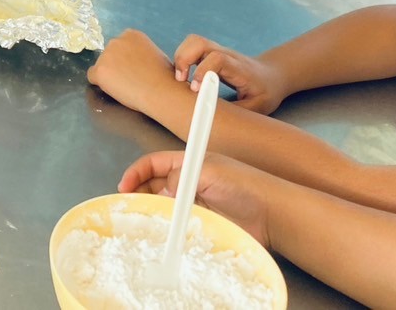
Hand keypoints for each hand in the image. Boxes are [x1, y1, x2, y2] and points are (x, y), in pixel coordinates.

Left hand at [86, 29, 184, 120]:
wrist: (162, 90)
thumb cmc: (163, 75)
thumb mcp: (153, 53)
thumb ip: (138, 52)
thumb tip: (132, 60)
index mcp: (131, 34)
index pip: (120, 46)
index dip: (125, 59)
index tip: (134, 68)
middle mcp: (115, 40)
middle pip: (109, 54)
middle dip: (116, 65)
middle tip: (130, 79)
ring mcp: (106, 55)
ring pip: (101, 66)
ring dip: (109, 74)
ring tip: (126, 85)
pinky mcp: (100, 71)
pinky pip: (93, 77)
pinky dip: (101, 84)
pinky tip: (115, 89)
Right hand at [120, 151, 273, 247]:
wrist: (272, 214)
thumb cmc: (244, 184)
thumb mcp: (210, 171)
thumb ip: (182, 176)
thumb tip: (162, 189)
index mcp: (189, 163)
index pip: (154, 163)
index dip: (137, 172)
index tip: (124, 186)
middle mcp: (189, 182)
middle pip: (155, 185)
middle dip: (139, 193)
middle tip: (127, 207)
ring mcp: (195, 203)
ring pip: (164, 206)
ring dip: (152, 211)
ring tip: (141, 220)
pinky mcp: (202, 223)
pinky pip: (178, 224)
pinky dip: (167, 228)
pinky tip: (162, 233)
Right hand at [172, 34, 287, 114]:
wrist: (273, 76)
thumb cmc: (265, 93)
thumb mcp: (257, 108)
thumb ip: (236, 113)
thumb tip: (214, 120)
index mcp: (239, 68)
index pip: (217, 58)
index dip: (202, 71)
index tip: (195, 89)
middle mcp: (226, 55)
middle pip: (199, 42)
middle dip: (183, 59)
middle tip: (180, 80)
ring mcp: (218, 51)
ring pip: (193, 41)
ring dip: (180, 57)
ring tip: (180, 78)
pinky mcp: (211, 53)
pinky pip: (192, 47)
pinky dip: (182, 58)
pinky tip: (184, 76)